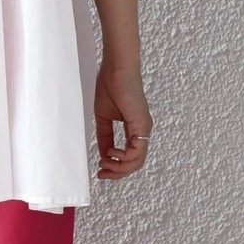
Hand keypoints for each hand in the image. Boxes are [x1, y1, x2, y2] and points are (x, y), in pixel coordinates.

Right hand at [94, 62, 152, 179]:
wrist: (115, 70)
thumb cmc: (110, 86)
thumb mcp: (103, 118)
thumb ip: (105, 137)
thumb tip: (104, 154)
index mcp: (135, 129)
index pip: (130, 157)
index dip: (115, 167)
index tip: (100, 170)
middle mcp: (142, 130)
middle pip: (135, 164)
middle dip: (117, 173)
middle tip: (101, 173)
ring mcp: (143, 128)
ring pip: (137, 161)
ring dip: (119, 167)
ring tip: (104, 163)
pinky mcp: (141, 124)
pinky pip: (137, 151)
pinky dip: (123, 157)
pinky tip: (111, 153)